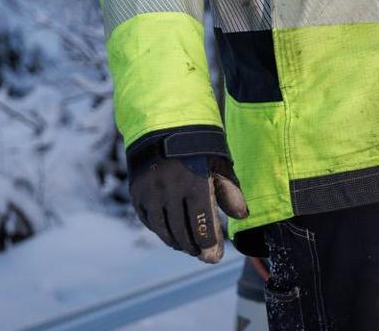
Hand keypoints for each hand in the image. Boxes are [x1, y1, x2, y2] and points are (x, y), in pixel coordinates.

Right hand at [127, 130, 248, 262]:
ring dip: (176, 242)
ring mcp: (151, 191)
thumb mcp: (219, 163)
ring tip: (186, 246)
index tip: (214, 256)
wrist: (162, 121)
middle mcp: (170, 189)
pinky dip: (159, 229)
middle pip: (182, 232)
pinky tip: (169, 232)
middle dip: (193, 247)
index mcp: (195, 183)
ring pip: (163, 230)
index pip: (202, 226)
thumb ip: (229, 191)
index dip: (209, 246)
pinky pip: (148, 220)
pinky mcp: (136, 191)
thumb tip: (241, 216)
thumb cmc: (198, 144)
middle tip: (201, 254)